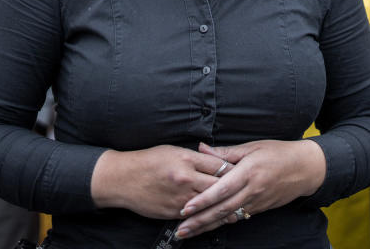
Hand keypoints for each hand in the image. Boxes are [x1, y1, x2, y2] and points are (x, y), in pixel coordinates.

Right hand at [90, 145, 229, 218]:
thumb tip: (215, 161)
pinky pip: (195, 217)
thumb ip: (195, 157)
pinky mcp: (173, 212)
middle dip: (233, 190)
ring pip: (209, 205)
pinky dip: (206, 217)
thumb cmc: (148, 161)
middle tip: (247, 193)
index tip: (243, 173)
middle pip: (218, 186)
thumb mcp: (173, 151)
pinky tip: (216, 219)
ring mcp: (179, 197)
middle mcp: (185, 179)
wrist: (122, 179)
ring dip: (224, 208)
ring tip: (239, 211)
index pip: (218, 164)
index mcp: (186, 159)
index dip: (233, 169)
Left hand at [174, 140, 325, 239]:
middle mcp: (251, 190)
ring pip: (228, 218)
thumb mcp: (252, 147)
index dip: (203, 201)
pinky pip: (238, 217)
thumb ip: (225, 152)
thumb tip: (201, 148)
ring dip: (207, 227)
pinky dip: (222, 224)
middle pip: (222, 210)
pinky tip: (208, 228)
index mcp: (248, 172)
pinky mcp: (259, 208)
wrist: (305, 168)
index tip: (185, 209)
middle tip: (180, 230)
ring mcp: (256, 202)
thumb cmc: (277, 153)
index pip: (221, 190)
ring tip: (188, 233)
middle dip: (200, 221)